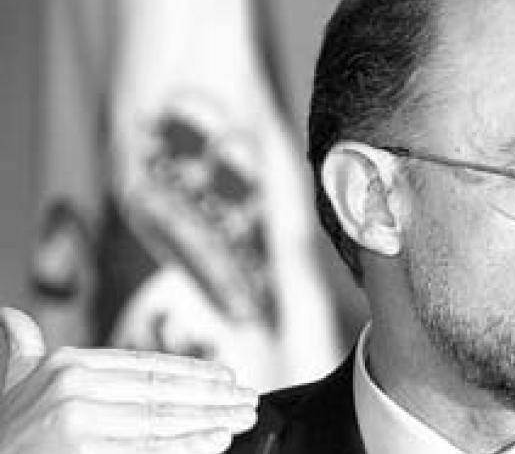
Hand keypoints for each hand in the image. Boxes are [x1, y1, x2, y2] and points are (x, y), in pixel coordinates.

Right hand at [0, 308, 257, 452]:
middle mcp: (75, 387)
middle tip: (248, 399)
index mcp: (69, 363)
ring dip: (209, 419)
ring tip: (240, 419)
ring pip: (161, 420)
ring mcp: (78, 422)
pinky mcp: (82, 453)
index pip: (146, 365)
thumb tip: (11, 316)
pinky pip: (146, 450)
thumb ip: (23, 347)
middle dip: (212, 396)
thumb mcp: (13, 381)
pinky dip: (185, 446)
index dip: (192, 371)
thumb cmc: (4, 429)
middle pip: (162, 392)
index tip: (227, 377)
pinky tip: (214, 442)